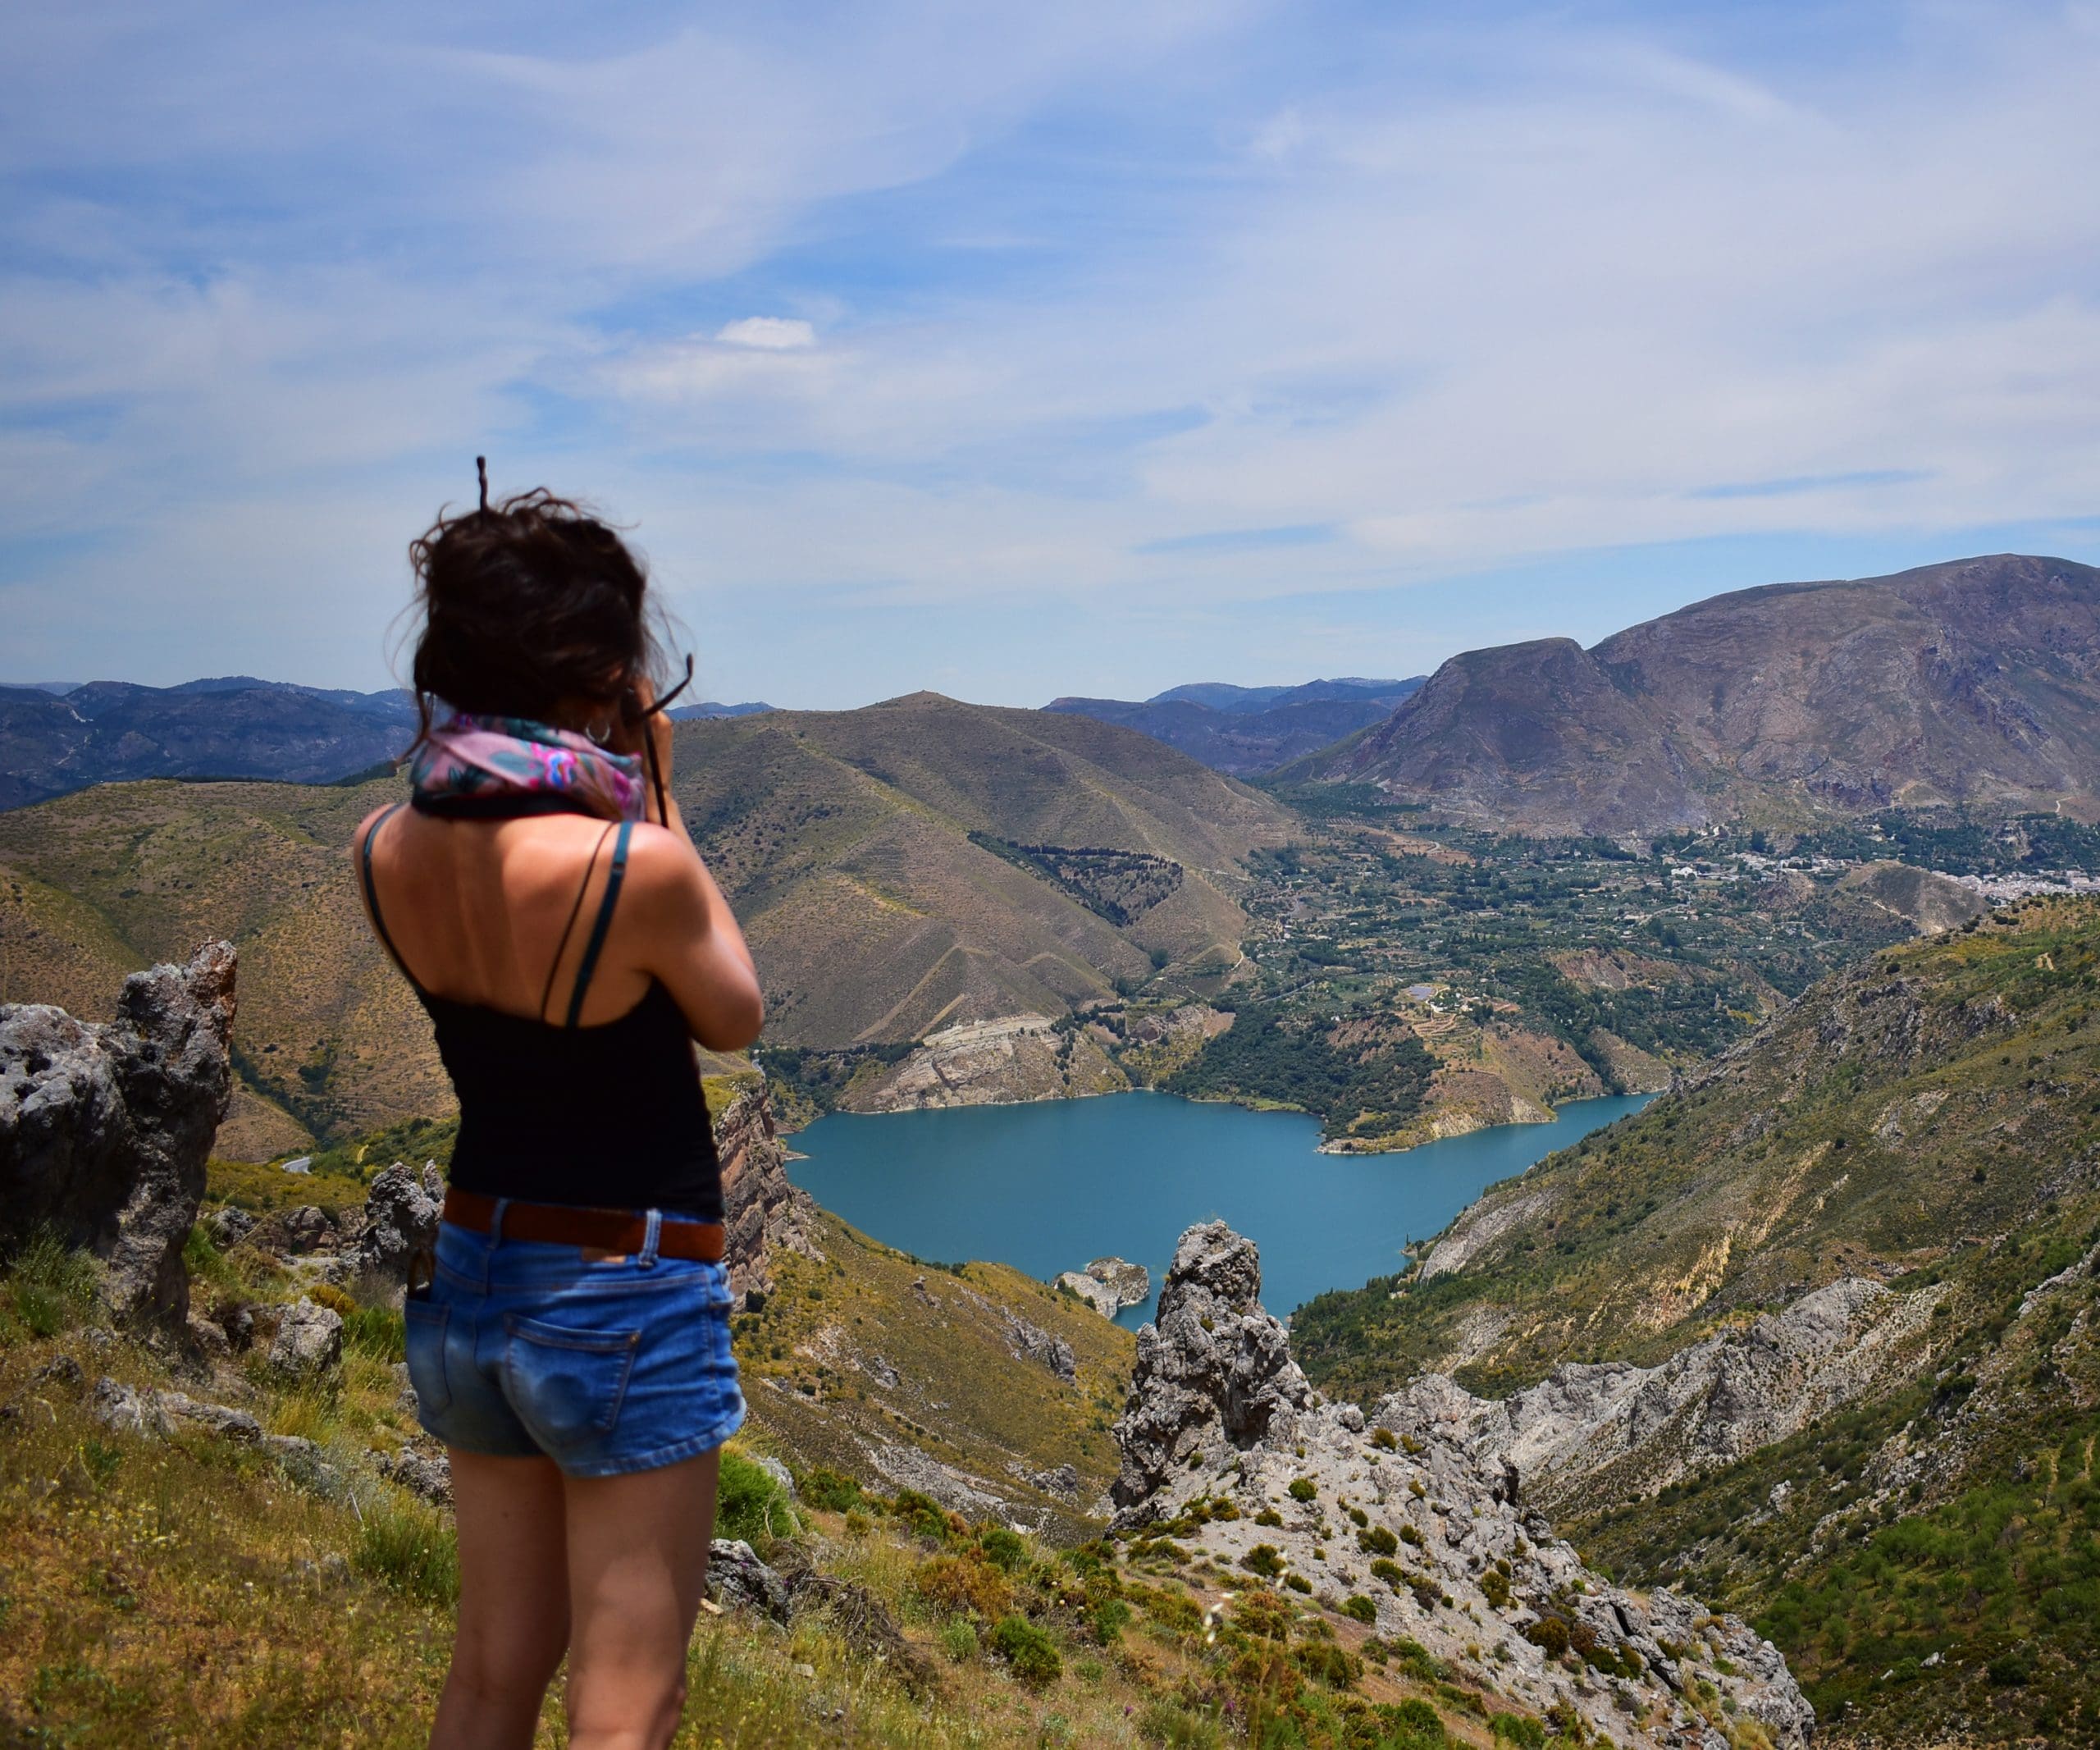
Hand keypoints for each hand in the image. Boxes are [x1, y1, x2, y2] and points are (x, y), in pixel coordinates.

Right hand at [612, 676, 674, 801]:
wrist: (654, 791)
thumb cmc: (633, 767)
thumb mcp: (617, 738)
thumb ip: (611, 714)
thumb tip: (602, 692)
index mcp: (653, 716)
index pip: (640, 681)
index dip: (623, 676)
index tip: (607, 678)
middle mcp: (662, 715)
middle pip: (642, 689)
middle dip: (624, 688)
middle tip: (605, 693)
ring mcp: (664, 722)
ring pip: (643, 700)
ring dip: (627, 700)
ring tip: (610, 708)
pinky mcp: (664, 729)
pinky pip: (647, 712)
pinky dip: (633, 711)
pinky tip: (620, 721)